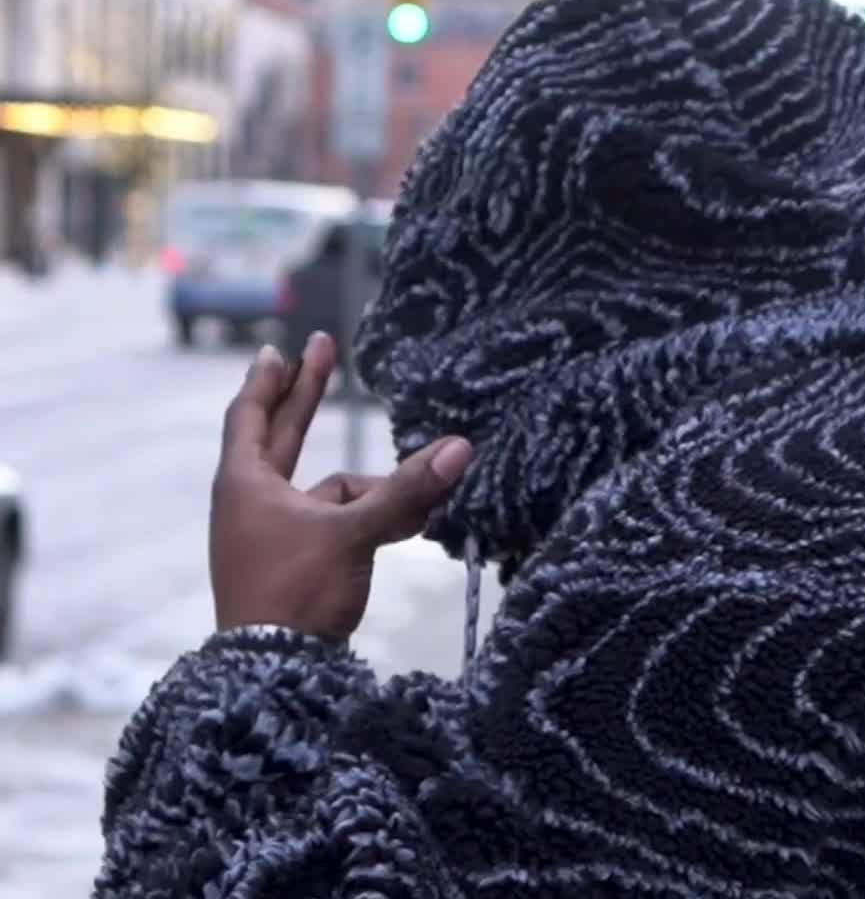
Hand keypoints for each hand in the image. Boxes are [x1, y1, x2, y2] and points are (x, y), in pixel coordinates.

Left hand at [209, 333, 471, 640]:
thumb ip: (406, 492)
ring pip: (329, 492)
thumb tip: (460, 449)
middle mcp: (254, 503)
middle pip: (283, 438)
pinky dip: (371, 518)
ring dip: (371, 488)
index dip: (272, 380)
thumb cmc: (295, 591)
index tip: (281, 348)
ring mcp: (274, 535)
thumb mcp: (353, 534)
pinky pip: (340, 524)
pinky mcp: (297, 565)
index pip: (252, 416)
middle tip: (320, 348)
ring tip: (419, 499)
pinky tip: (413, 525)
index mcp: (246, 484)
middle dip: (307, 397)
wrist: (272, 673)